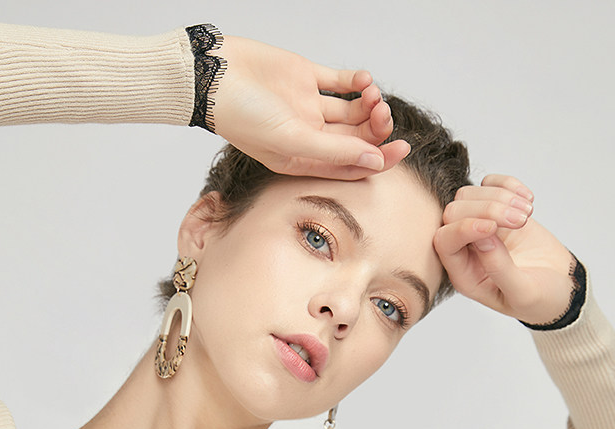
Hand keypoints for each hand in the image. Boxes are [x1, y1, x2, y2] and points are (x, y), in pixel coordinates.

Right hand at [211, 36, 410, 179]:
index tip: (402, 149)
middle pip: (355, 139)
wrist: (211, 75)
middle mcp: (307, 136)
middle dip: (375, 129)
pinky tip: (363, 81)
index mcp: (302, 161)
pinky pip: (340, 82)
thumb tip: (375, 162)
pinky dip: (357, 82)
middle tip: (384, 115)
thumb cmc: (241, 116)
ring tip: (372, 94)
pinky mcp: (305, 77)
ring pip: (352, 111)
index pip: (350, 166)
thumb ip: (334, 153)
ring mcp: (307, 106)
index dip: (379, 159)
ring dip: (368, 104)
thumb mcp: (291, 141)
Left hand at [433, 175, 577, 325]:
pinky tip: (528, 200)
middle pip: (454, 212)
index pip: (444, 241)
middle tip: (521, 220)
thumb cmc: (540, 298)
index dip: (464, 228)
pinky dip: (507, 184)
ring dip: (500, 196)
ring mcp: (480, 226)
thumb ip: (499, 269)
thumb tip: (482, 236)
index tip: (495, 228)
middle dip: (487, 209)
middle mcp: (465, 248)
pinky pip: (489, 184)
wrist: (563, 286)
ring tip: (528, 213)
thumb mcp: (522, 293)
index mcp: (464, 274)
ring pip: (469, 194)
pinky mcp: (497, 210)